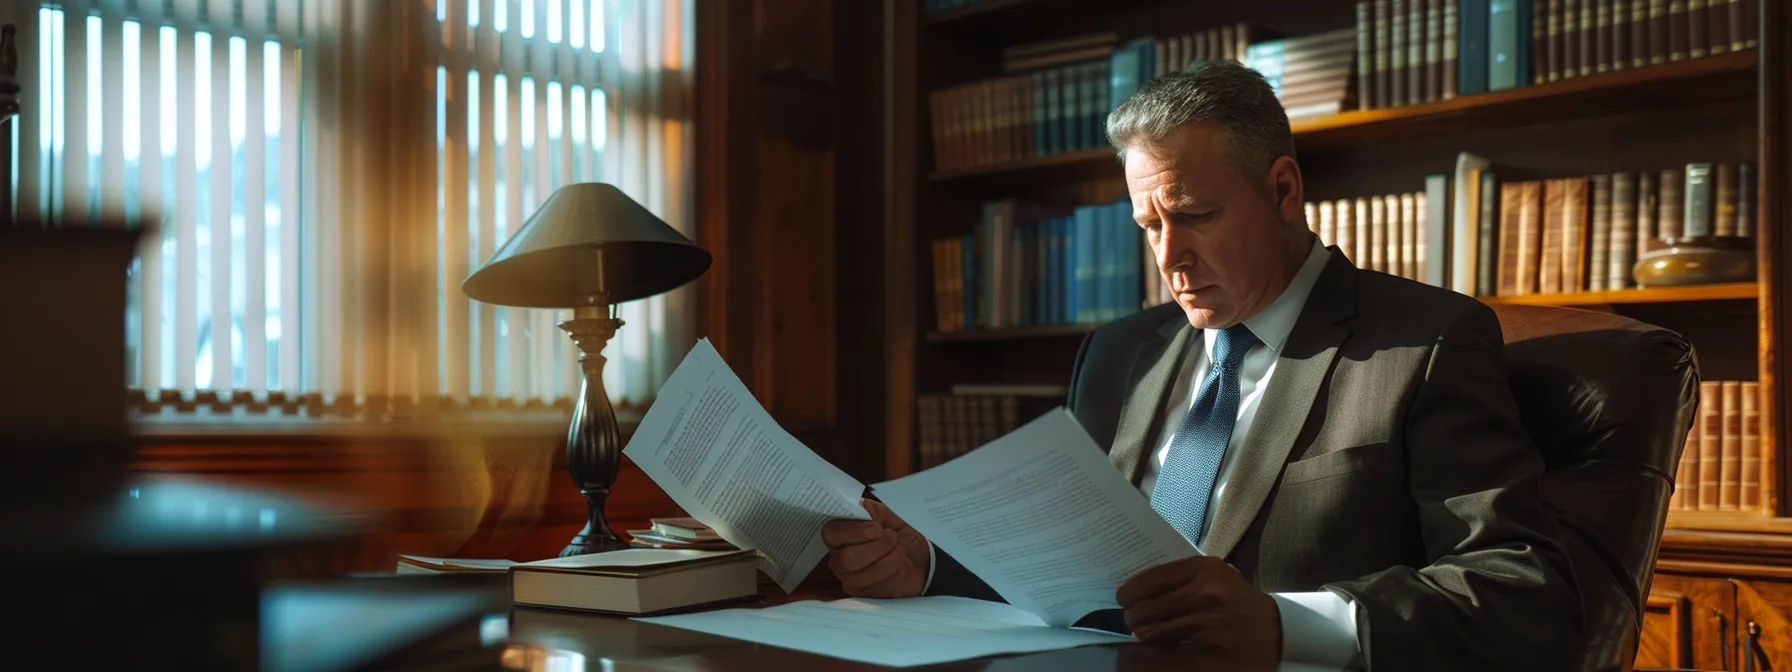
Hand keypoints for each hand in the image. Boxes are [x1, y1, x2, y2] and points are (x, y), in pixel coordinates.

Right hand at [819, 499, 929, 597]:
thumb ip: (875, 512)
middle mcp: (839, 559)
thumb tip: (861, 506)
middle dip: (877, 547)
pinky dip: (897, 574)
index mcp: (841, 536)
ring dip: (890, 559)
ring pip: (863, 575)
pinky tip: (903, 567)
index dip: (853, 531)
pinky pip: (879, 588)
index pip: (831, 533)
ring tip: (901, 551)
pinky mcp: (866, 597)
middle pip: (846, 559)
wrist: (922, 563)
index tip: (877, 528)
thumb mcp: (891, 519)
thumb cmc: (901, 539)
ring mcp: (851, 581)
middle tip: (892, 538)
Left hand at [1117, 556, 1281, 662]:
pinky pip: (1168, 653)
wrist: (1277, 629)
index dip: (1130, 591)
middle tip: (1130, 619)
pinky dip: (1154, 653)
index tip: (1122, 597)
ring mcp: (1208, 624)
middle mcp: (1206, 594)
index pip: (1151, 579)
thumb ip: (1184, 577)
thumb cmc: (1240, 601)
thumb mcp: (1219, 575)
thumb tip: (1142, 587)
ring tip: (1140, 633)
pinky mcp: (1210, 651)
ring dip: (1141, 634)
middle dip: (1133, 616)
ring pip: (1154, 632)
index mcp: (1206, 570)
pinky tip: (1150, 650)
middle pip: (1148, 607)